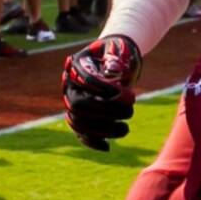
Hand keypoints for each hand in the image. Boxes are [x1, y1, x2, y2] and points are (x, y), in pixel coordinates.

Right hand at [62, 34, 142, 150]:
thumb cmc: (118, 53)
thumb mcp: (118, 52)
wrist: (115, 59)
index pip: (86, 82)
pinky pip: (81, 133)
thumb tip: (112, 71)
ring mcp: (74, 102)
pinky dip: (92, 142)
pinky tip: (107, 147)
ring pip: (80, 123)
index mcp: (77, 67)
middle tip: (130, 111)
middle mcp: (71, 86)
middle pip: (80, 106)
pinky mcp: (82, 116)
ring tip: (125, 128)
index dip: (105, 90)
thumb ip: (115, 60)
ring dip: (104, 130)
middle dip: (107, 112)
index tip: (127, 94)